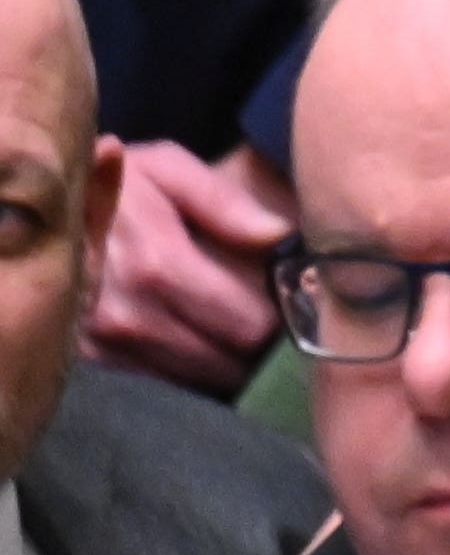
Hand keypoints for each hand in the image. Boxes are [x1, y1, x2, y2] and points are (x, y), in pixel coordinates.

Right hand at [88, 137, 295, 389]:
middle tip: (280, 324)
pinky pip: (160, 387)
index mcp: (156, 264)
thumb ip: (224, 201)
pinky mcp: (89, 363)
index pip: (247, 324)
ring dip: (229, 365)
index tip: (301, 306)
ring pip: (196, 382)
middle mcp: (126, 315)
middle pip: (226, 360)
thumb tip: (278, 236)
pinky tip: (206, 349)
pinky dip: (191, 374)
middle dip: (260, 347)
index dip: (283, 320)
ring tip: (246, 337)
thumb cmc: (119, 185)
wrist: (43, 213)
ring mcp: (102, 345)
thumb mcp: (168, 168)